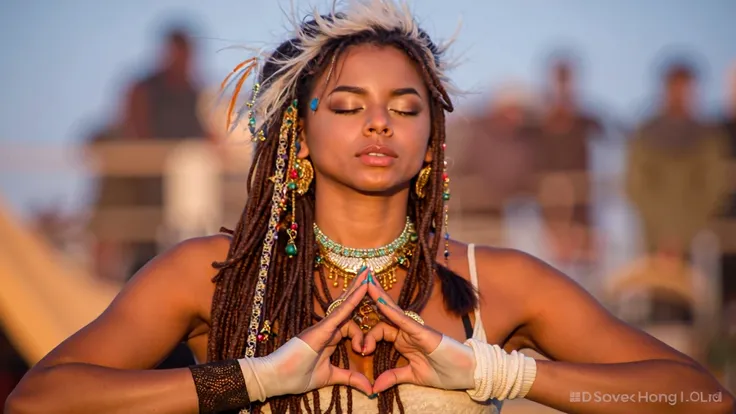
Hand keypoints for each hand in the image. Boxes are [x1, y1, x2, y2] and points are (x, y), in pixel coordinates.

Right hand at [240, 268, 373, 399]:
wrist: (274, 378)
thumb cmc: (295, 376)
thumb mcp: (329, 377)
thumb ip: (350, 378)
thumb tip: (369, 388)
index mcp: (328, 337)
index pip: (350, 325)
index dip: (362, 335)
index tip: (365, 351)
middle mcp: (326, 328)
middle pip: (346, 305)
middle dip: (358, 289)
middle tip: (369, 273)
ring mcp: (323, 326)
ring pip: (344, 305)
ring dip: (358, 289)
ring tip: (368, 274)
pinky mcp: (320, 329)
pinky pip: (339, 312)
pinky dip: (352, 300)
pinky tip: (362, 289)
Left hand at [364, 274, 475, 393]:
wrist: (470, 374)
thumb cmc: (447, 372)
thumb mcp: (413, 377)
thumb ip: (394, 377)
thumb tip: (374, 387)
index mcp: (403, 340)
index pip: (380, 330)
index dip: (367, 337)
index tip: (360, 351)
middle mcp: (407, 331)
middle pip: (383, 312)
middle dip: (370, 298)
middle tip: (355, 283)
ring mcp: (415, 329)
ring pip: (391, 310)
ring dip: (377, 295)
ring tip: (364, 281)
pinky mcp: (423, 332)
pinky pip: (403, 319)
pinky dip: (390, 310)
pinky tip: (378, 300)